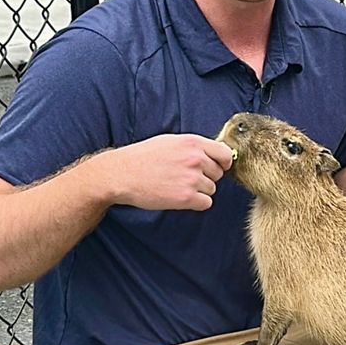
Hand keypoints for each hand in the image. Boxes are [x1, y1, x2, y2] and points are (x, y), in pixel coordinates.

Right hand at [96, 134, 233, 211]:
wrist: (120, 174)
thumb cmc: (142, 157)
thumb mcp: (170, 141)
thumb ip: (193, 146)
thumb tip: (215, 153)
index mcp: (192, 143)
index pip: (225, 154)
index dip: (223, 163)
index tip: (218, 167)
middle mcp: (195, 159)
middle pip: (218, 173)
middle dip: (206, 177)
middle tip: (184, 177)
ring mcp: (191, 178)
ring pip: (211, 189)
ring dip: (199, 191)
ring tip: (176, 185)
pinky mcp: (186, 197)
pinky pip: (206, 203)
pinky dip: (196, 203)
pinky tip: (179, 197)